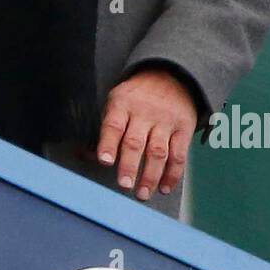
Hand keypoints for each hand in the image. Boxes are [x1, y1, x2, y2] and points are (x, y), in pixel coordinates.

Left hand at [85, 68, 197, 199]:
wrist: (170, 75)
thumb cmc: (136, 96)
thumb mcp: (116, 102)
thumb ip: (105, 130)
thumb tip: (86, 156)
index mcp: (122, 105)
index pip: (113, 125)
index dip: (108, 144)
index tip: (105, 161)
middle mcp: (144, 113)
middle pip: (135, 142)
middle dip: (129, 166)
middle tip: (124, 185)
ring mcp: (165, 121)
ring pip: (158, 152)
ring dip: (150, 176)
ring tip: (143, 193)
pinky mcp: (183, 128)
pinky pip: (179, 154)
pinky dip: (173, 174)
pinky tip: (164, 187)